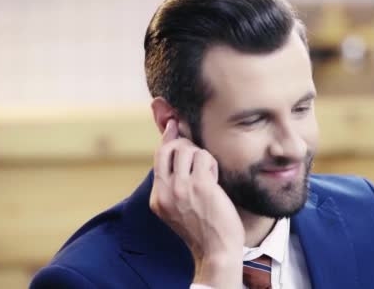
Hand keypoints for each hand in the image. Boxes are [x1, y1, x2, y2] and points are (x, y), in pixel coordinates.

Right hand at [149, 119, 243, 287]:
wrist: (216, 249)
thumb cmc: (203, 227)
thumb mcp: (178, 208)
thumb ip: (173, 184)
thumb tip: (177, 151)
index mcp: (157, 198)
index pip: (159, 158)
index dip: (168, 138)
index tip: (174, 124)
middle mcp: (166, 191)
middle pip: (169, 148)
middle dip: (186, 145)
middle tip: (198, 154)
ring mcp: (181, 188)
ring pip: (188, 150)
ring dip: (202, 156)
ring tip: (208, 173)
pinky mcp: (201, 186)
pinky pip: (205, 157)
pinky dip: (212, 164)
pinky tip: (215, 179)